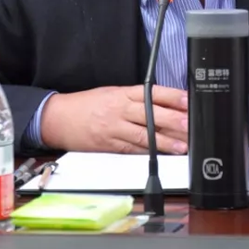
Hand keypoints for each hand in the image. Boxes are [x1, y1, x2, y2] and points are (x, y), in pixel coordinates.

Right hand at [39, 85, 187, 154]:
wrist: (58, 118)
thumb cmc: (87, 104)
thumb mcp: (112, 92)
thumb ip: (136, 98)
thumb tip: (164, 103)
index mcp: (122, 93)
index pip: (151, 93)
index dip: (171, 96)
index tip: (187, 101)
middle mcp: (119, 109)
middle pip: (150, 114)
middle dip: (172, 120)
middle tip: (190, 125)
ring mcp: (114, 128)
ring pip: (144, 135)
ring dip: (166, 142)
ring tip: (183, 146)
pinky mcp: (109, 146)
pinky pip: (131, 150)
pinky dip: (147, 153)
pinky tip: (161, 155)